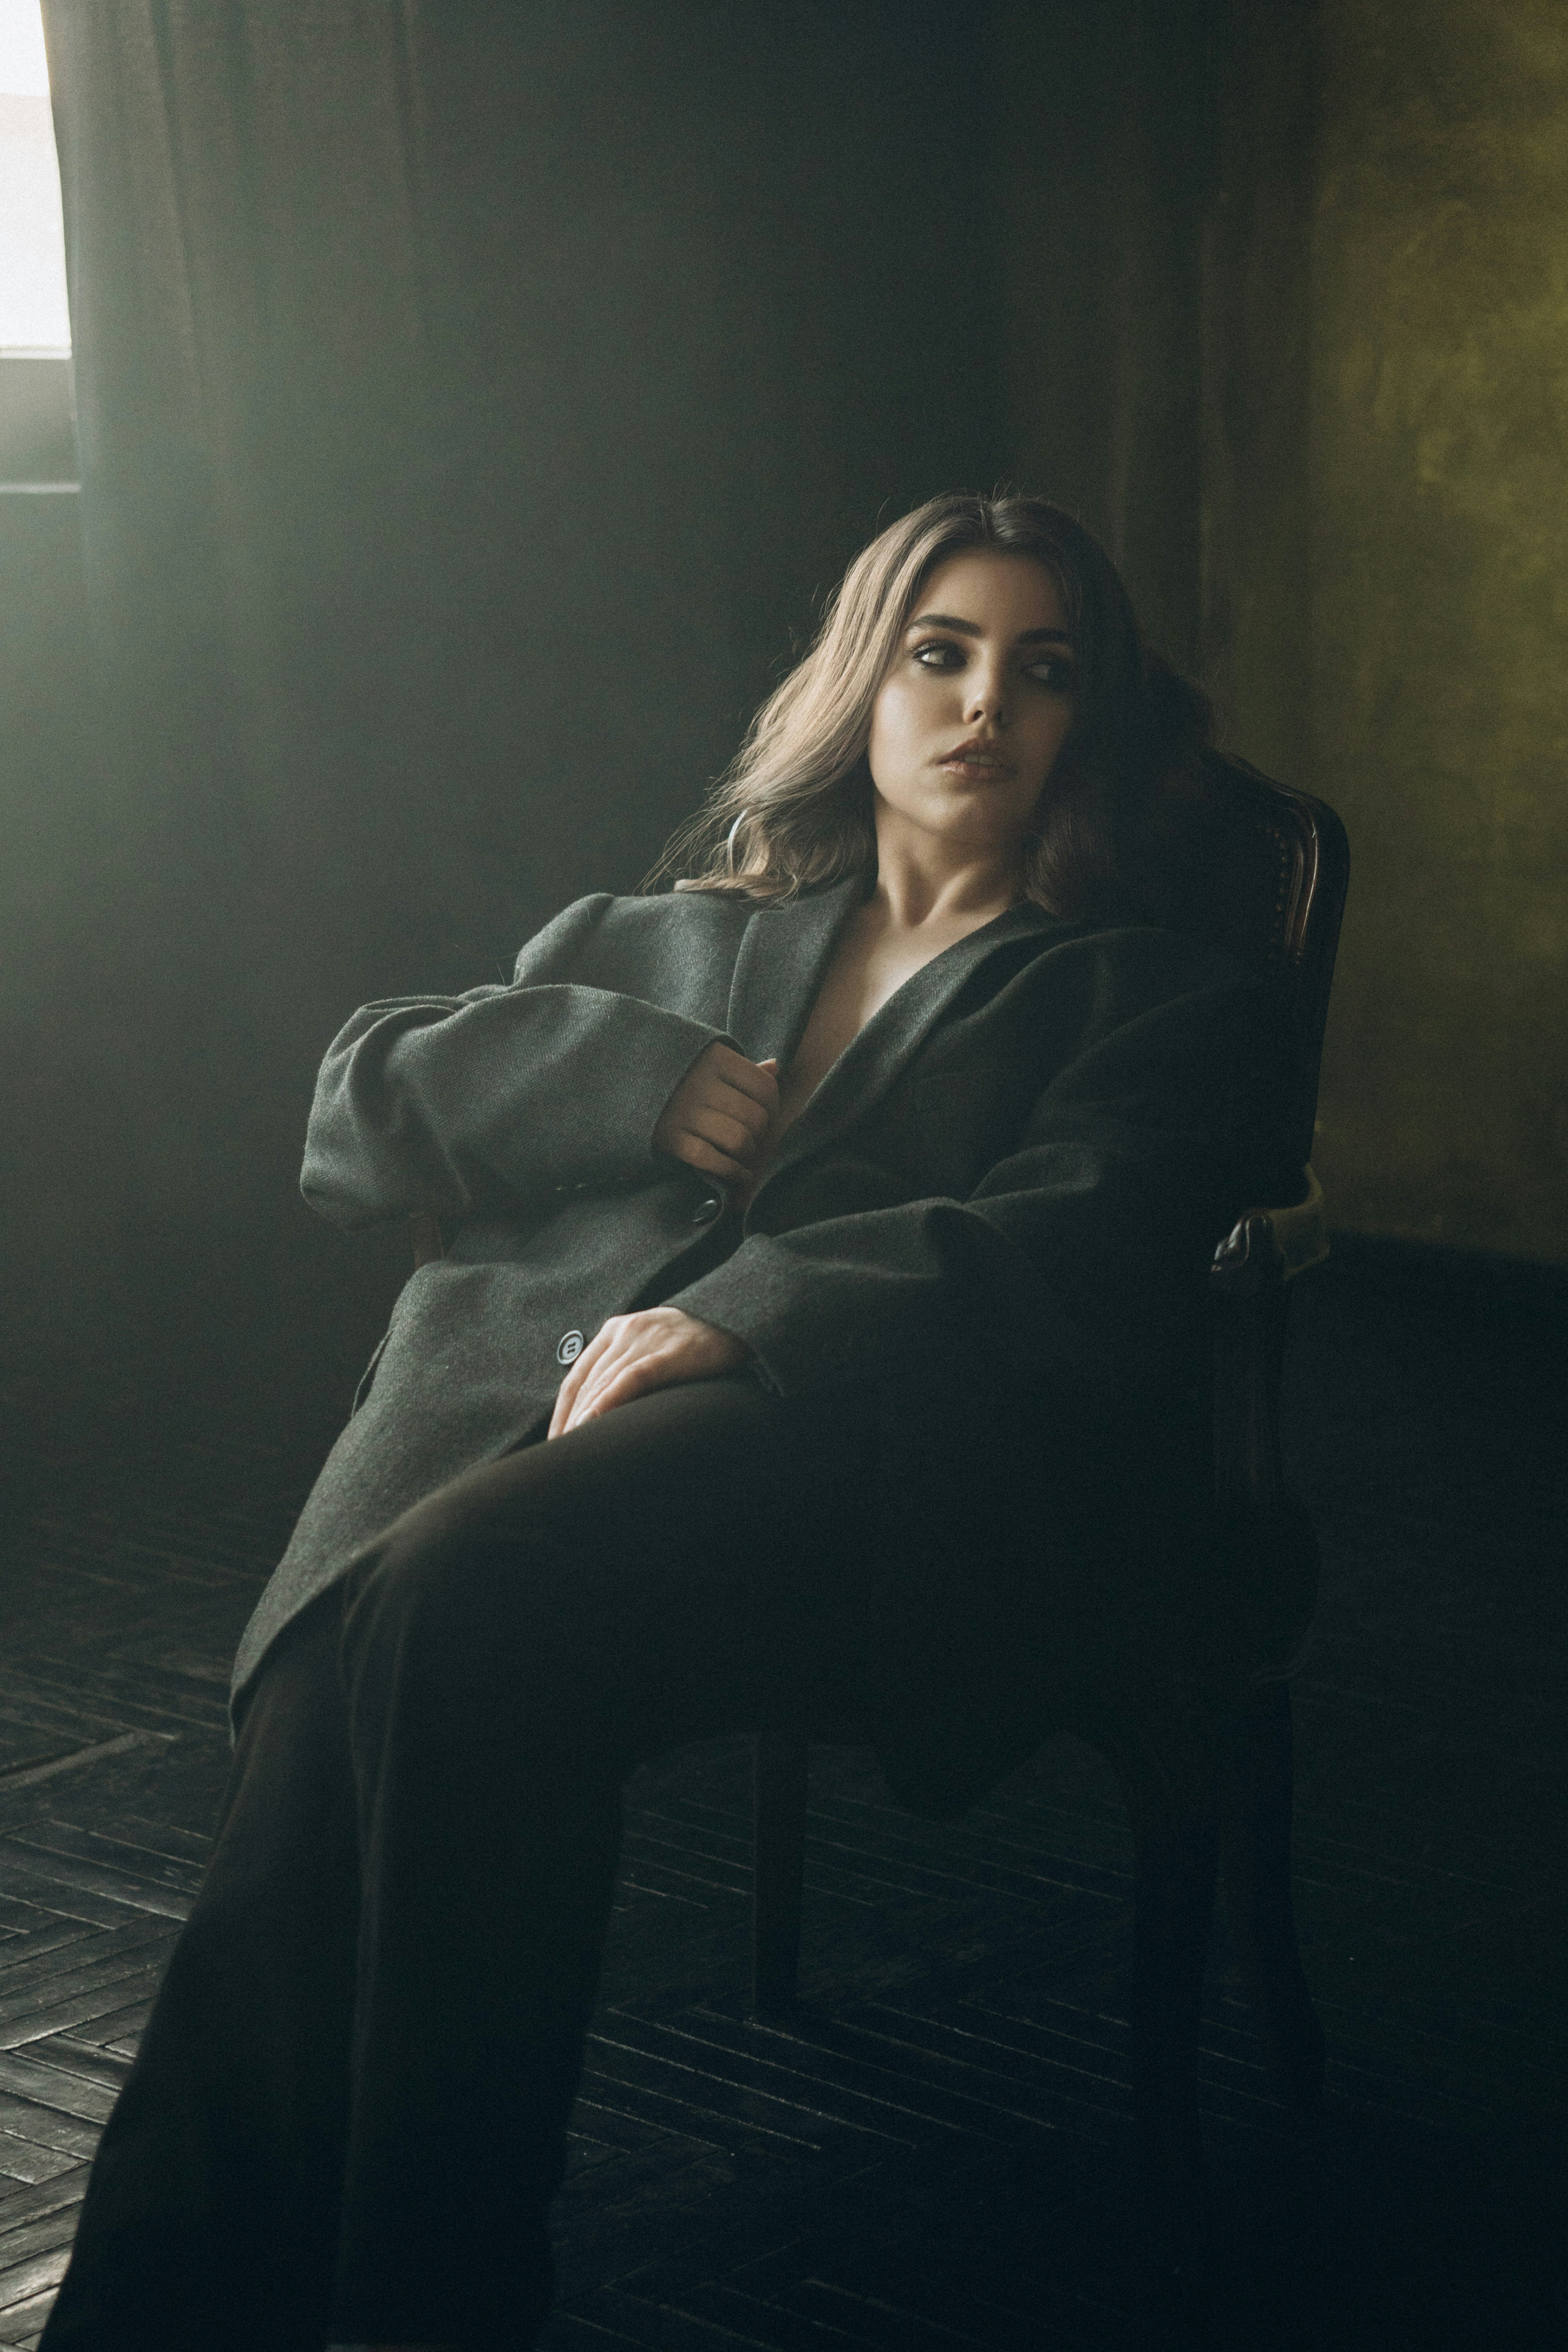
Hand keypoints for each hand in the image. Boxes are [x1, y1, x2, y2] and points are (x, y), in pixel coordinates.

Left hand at [547, 1307, 748, 1437]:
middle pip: (587, 1383)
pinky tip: (592, 1422)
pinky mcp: (670, 1350)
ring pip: (604, 1383)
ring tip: (572, 1448)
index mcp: (615, 1331)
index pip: (577, 1377)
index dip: (562, 1412)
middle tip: (561, 1454)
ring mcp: (647, 1338)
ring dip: (583, 1418)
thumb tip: (598, 1414)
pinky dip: (608, 1402)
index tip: (555, 1441)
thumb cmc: (694, 1351)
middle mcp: (625, 1330)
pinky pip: (632, 1378)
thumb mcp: (651, 1353)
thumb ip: (624, 1372)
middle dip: (570, 1421)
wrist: (740, 1328)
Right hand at [653, 1044, 777, 1184]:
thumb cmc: (678, 1073)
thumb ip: (741, 1067)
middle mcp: (701, 1083)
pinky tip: (737, 1175)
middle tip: (753, 1139)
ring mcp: (684, 1111)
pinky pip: (712, 1160)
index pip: (765, 1087)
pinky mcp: (670, 1137)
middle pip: (755, 1118)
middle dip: (761, 1135)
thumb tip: (775, 1067)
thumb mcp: (708, 1060)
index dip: (772, 1107)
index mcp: (716, 1059)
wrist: (621, 1079)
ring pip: (738, 1141)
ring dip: (747, 1156)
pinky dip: (731, 1172)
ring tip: (744, 1156)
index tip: (765, 1116)